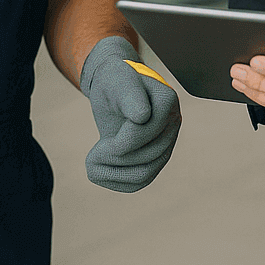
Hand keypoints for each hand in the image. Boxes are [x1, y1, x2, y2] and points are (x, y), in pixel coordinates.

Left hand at [80, 35, 181, 191]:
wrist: (114, 91)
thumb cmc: (113, 83)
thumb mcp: (116, 81)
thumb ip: (129, 95)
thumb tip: (143, 116)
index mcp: (166, 100)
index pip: (143, 133)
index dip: (118, 144)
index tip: (101, 142)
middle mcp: (173, 123)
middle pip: (146, 157)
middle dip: (113, 159)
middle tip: (91, 155)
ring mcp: (167, 142)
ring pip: (145, 174)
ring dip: (113, 174)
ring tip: (92, 163)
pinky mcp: (157, 158)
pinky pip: (140, 181)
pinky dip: (117, 182)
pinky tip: (100, 174)